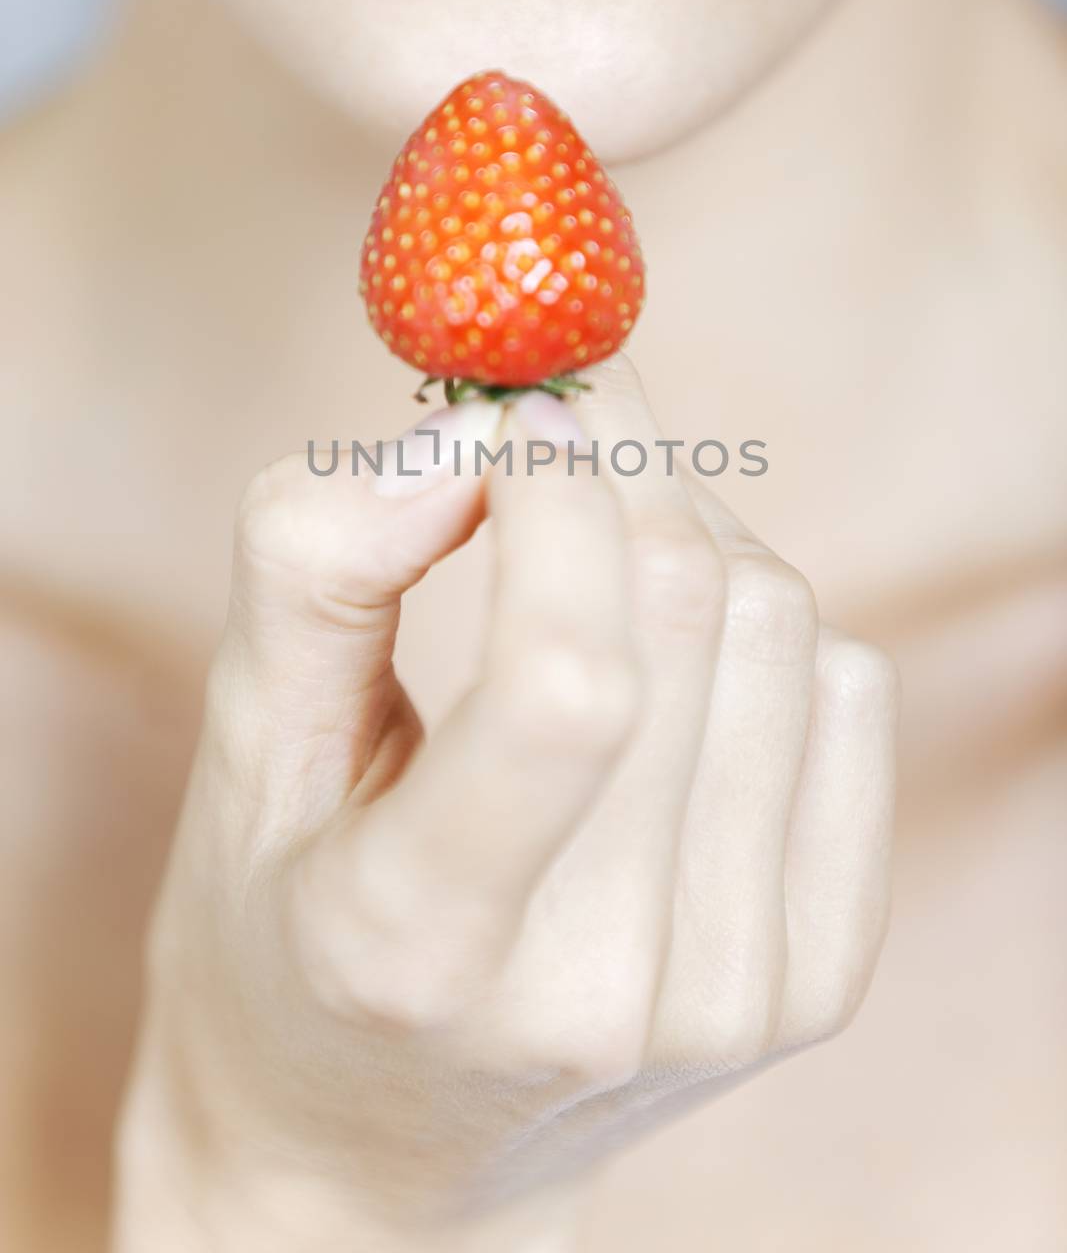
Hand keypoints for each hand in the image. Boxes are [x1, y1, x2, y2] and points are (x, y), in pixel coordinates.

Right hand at [112, 356, 896, 1251]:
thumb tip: (464, 427)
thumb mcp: (240, 754)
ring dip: (686, 532)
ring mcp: (732, 993)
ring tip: (590, 563)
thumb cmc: (282, 932)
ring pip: (780, 627)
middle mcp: (603, 989)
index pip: (566, 683)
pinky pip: (849, 691)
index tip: (513, 400)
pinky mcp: (815, 978)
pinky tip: (668, 660)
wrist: (379, 1156)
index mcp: (419, 945)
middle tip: (544, 426)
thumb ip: (317, 567)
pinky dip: (758, 622)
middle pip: (686, 618)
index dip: (558, 493)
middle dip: (616, 463)